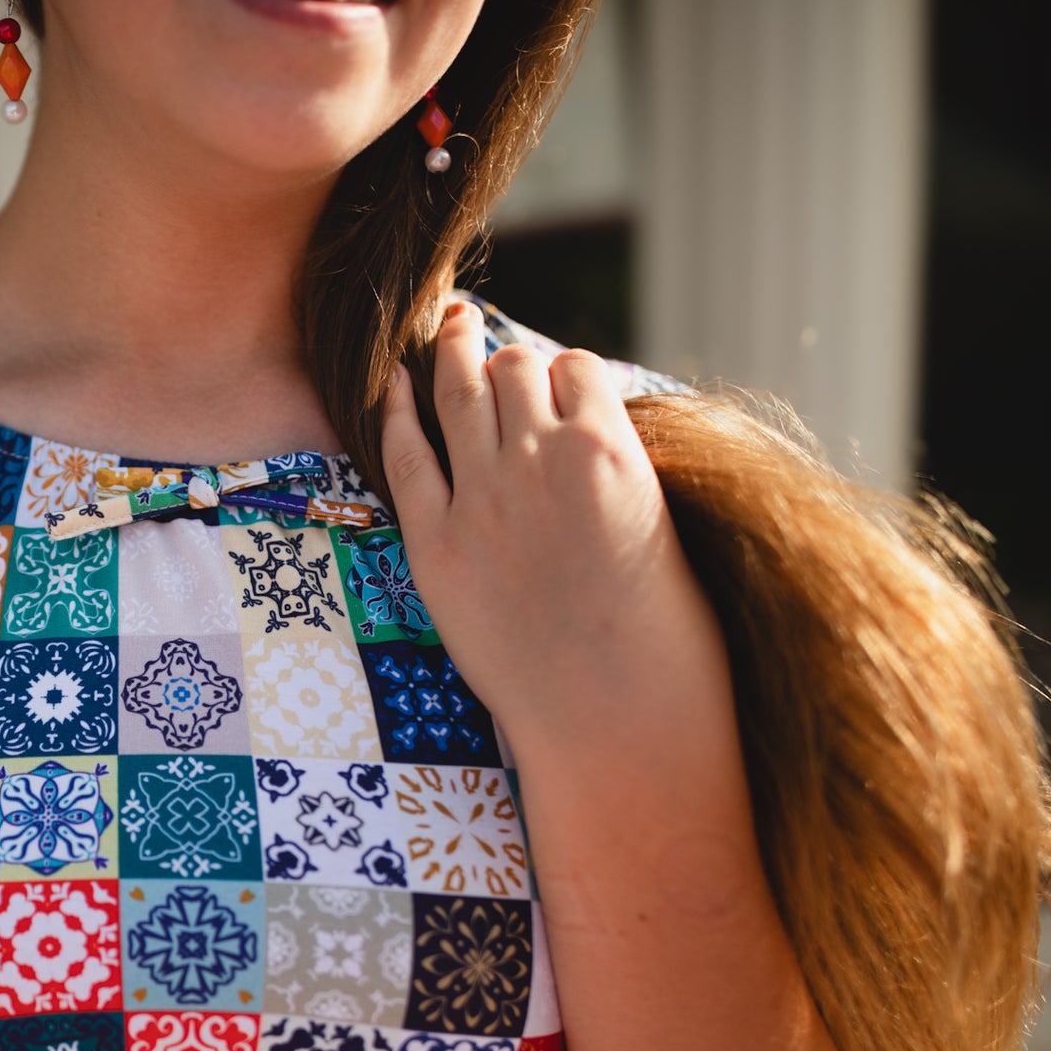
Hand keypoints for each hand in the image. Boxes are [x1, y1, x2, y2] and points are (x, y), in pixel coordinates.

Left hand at [379, 301, 728, 767]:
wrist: (616, 721)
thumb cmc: (660, 637)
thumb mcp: (661, 526)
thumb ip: (617, 469)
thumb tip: (583, 432)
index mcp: (612, 451)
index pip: (576, 367)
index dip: (563, 374)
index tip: (555, 386)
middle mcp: (543, 461)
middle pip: (513, 367)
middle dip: (507, 359)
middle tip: (494, 353)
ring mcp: (482, 501)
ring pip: (458, 392)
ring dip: (451, 353)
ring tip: (444, 329)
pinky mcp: (436, 546)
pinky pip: (405, 455)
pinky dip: (394, 410)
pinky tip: (389, 384)